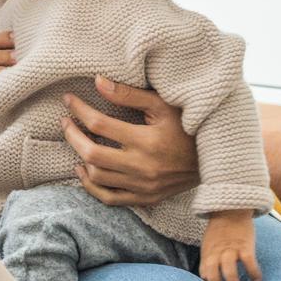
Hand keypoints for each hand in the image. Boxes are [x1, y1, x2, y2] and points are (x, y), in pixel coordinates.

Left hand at [62, 76, 199, 206]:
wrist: (214, 160)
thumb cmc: (188, 125)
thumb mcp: (163, 105)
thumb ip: (129, 94)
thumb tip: (97, 81)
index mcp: (147, 141)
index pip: (100, 124)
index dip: (79, 110)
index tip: (69, 100)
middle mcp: (143, 167)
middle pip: (91, 153)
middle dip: (72, 135)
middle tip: (65, 121)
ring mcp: (143, 186)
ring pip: (97, 177)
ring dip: (79, 158)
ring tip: (76, 140)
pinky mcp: (145, 198)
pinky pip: (109, 198)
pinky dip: (91, 186)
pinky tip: (84, 170)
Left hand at [199, 212, 262, 280]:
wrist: (231, 209)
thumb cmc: (220, 229)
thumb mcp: (209, 242)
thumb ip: (210, 256)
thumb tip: (211, 275)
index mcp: (208, 251)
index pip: (204, 270)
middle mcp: (217, 251)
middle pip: (212, 270)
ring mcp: (231, 248)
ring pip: (228, 266)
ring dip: (232, 279)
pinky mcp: (245, 244)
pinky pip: (249, 261)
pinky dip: (253, 271)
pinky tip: (257, 279)